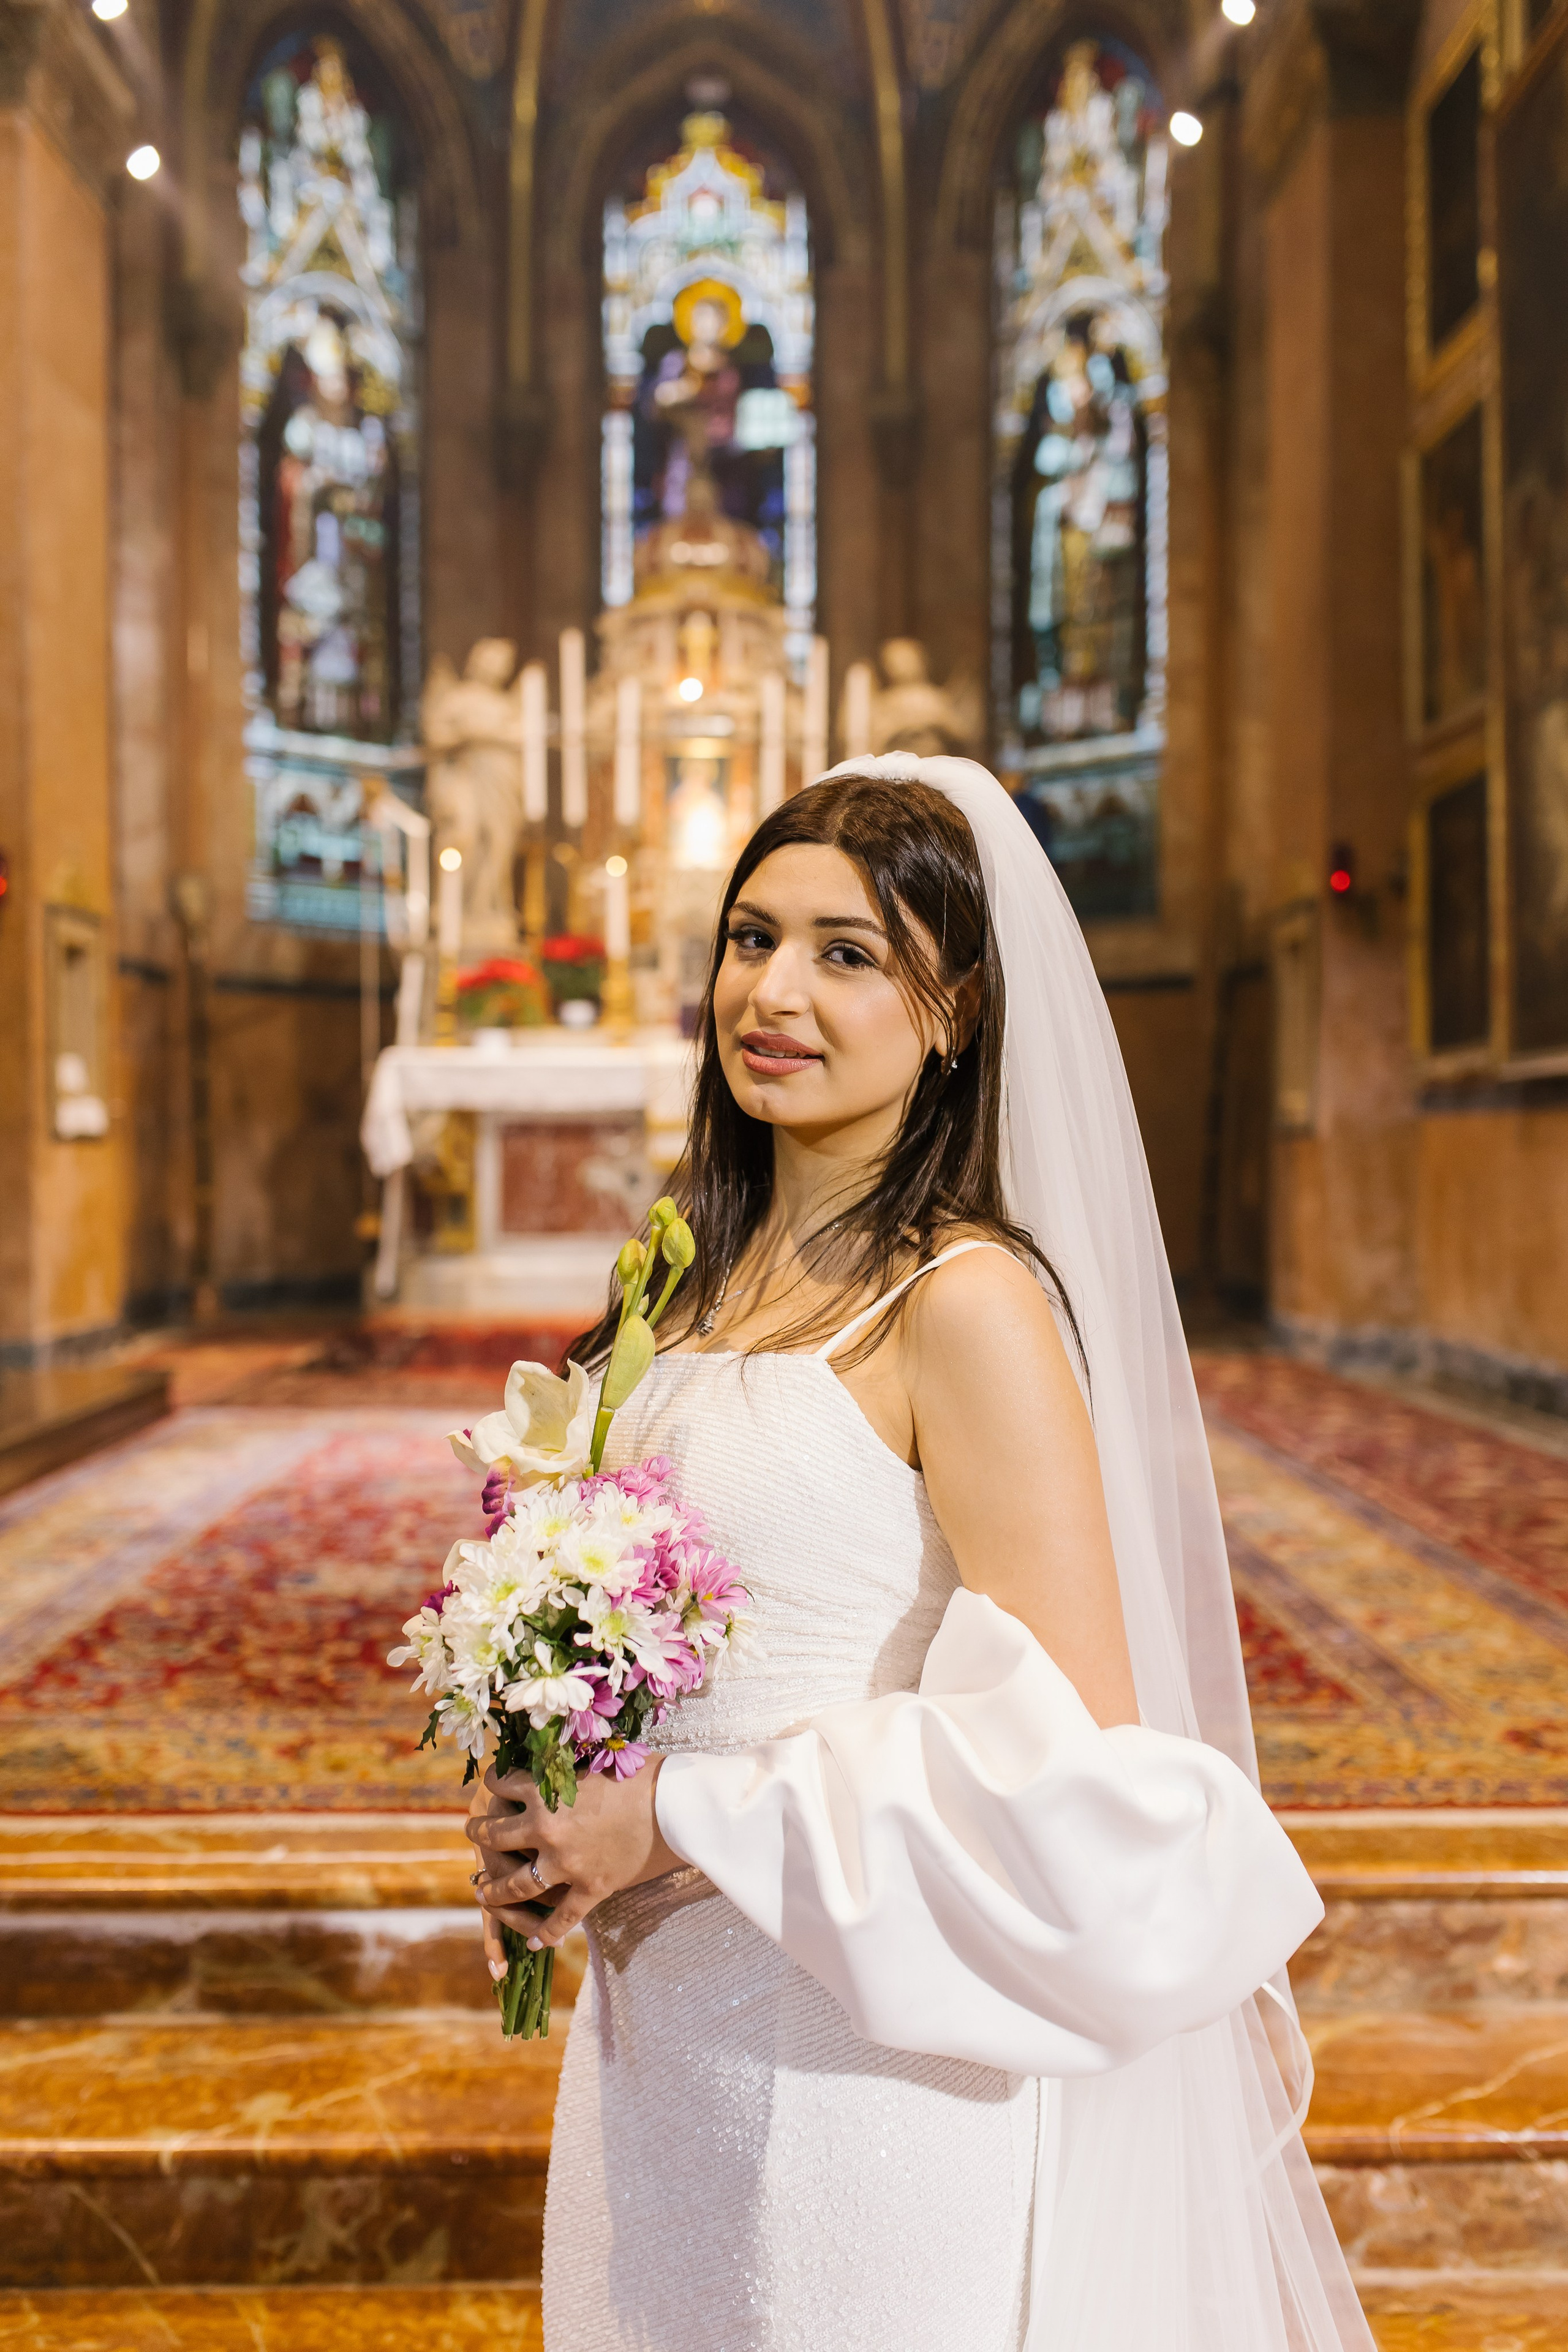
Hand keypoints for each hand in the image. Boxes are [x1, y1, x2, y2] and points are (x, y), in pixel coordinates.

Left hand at [466, 1757, 681, 1956]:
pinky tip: (533, 1942)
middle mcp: (548, 1828)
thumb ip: (571, 1763)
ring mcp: (567, 1863)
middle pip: (497, 1835)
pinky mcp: (592, 1889)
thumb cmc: (647, 1774)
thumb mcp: (600, 1760)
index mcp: (548, 1789)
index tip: (490, 1783)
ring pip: (516, 1883)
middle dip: (479, 1833)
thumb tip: (557, 1747)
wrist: (678, 1807)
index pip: (504, 1785)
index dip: (493, 1782)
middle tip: (470, 1832)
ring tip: (481, 1890)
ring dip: (495, 1889)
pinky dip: (546, 1933)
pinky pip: (562, 1918)